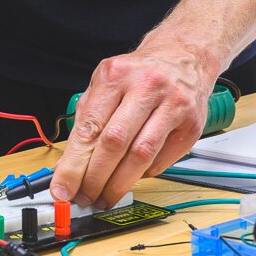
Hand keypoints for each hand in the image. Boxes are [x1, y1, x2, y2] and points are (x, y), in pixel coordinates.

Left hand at [49, 44, 217, 209]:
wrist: (184, 57)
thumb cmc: (138, 74)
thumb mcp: (105, 82)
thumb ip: (87, 117)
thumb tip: (69, 163)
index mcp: (115, 75)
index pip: (90, 127)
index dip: (74, 164)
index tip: (63, 188)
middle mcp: (146, 87)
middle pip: (115, 142)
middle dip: (95, 177)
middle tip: (84, 197)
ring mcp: (172, 105)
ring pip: (141, 155)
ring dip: (119, 183)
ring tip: (105, 196)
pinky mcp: (191, 125)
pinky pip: (162, 159)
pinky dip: (143, 174)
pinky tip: (131, 177)